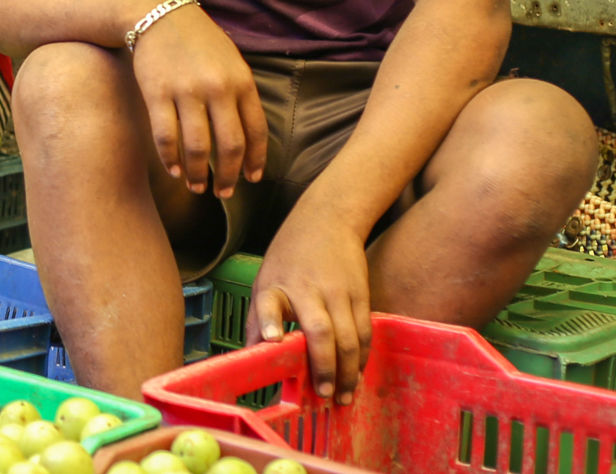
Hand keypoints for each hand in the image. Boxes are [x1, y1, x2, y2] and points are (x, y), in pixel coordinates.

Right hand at [130, 1, 267, 195]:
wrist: (159, 14)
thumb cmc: (198, 41)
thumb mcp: (230, 60)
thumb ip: (240, 93)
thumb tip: (248, 137)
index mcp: (241, 80)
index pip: (256, 130)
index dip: (256, 160)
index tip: (252, 179)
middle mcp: (218, 87)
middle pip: (230, 145)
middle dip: (229, 176)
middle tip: (224, 193)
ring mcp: (187, 90)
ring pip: (198, 147)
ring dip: (199, 174)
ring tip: (197, 187)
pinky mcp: (157, 92)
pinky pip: (166, 136)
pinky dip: (171, 159)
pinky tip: (174, 170)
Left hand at [248, 213, 372, 404]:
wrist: (328, 218)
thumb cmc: (290, 255)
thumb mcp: (266, 278)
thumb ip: (260, 317)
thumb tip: (251, 357)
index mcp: (276, 285)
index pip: (268, 302)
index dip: (269, 322)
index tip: (271, 340)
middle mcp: (307, 289)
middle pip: (320, 331)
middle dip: (323, 366)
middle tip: (323, 394)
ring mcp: (337, 292)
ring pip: (348, 337)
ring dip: (348, 371)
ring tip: (343, 396)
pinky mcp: (360, 293)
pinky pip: (364, 331)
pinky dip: (362, 356)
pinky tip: (357, 373)